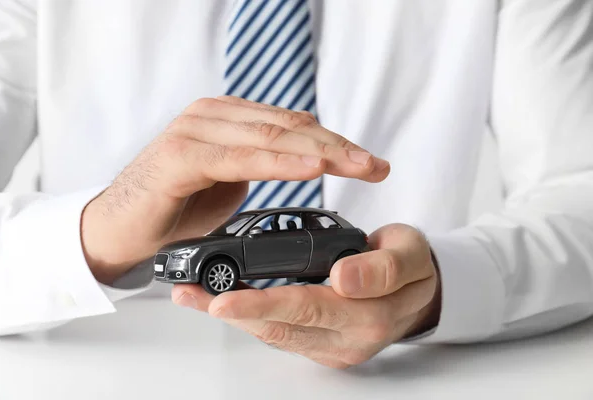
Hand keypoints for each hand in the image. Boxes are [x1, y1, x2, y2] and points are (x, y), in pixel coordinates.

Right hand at [81, 96, 389, 283]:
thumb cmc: (175, 207)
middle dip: (339, 146)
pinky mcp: (180, 156)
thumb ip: (262, 162)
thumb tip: (304, 157)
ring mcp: (194, 131)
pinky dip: (279, 163)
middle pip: (289, 126)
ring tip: (358, 166)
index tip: (371, 162)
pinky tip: (313, 167)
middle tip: (376, 165)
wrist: (120, 229)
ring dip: (320, 152)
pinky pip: (240, 158)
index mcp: (226, 118)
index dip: (336, 141)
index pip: (292, 124)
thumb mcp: (229, 182)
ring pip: (270, 137)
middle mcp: (212, 116)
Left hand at [172, 223, 440, 368]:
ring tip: (193, 296)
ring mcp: (331, 346)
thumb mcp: (409, 254)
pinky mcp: (320, 344)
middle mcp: (345, 339)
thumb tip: (344, 278)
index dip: (263, 304)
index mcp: (369, 315)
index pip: (308, 308)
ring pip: (274, 333)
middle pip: (279, 326)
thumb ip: (381, 268)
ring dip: (232, 316)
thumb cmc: (412, 265)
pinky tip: (223, 302)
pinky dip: (249, 317)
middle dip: (231, 312)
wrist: (420, 290)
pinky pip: (280, 332)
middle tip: (189, 296)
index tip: (224, 299)